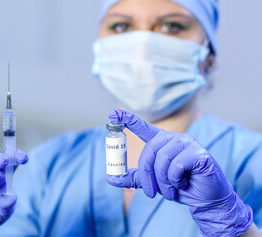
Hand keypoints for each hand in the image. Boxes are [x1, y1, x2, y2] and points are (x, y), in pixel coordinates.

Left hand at [106, 109, 252, 236]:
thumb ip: (134, 178)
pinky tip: (183, 183)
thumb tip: (111, 178)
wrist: (204, 200)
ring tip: (171, 190)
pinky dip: (175, 179)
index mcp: (161, 143)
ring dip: (163, 181)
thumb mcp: (153, 183)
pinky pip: (177, 164)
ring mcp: (188, 143)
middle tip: (151, 192)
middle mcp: (174, 139)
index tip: (113, 113)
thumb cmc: (179, 187)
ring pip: (163, 158)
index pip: (143, 127)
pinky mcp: (199, 153)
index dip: (128, 119)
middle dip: (147, 174)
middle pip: (150, 149)